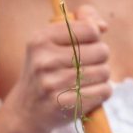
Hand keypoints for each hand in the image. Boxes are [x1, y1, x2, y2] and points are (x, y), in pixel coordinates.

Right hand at [7, 5, 111, 132]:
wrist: (26, 109)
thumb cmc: (48, 68)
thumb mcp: (53, 41)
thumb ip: (81, 24)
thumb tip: (102, 26)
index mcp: (41, 40)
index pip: (90, 29)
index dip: (95, 36)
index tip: (86, 42)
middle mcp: (45, 60)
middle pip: (102, 51)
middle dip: (100, 57)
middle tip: (85, 64)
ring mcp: (54, 84)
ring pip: (105, 72)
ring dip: (101, 76)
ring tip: (84, 79)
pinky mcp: (66, 105)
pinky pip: (104, 91)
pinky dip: (101, 91)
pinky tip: (86, 93)